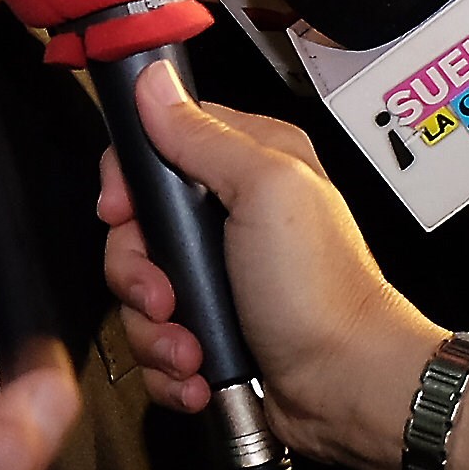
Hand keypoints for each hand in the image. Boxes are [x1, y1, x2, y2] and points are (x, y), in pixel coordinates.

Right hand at [96, 63, 440, 469]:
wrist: (345, 388)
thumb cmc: (320, 291)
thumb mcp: (263, 191)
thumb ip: (202, 137)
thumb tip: (154, 81)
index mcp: (249, 164)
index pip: (157, 146)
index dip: (128, 183)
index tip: (123, 214)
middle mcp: (231, 216)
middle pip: (137, 229)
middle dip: (137, 273)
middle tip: (165, 297)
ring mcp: (219, 277)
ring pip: (140, 291)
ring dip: (155, 331)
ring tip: (191, 349)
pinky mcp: (211, 329)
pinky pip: (156, 342)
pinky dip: (169, 365)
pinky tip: (198, 372)